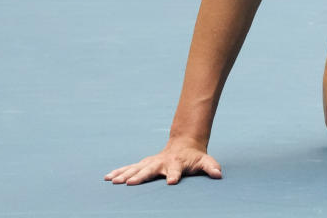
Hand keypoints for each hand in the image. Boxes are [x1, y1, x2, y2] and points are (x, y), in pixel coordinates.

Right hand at [104, 139, 222, 185]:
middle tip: (131, 183)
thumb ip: (211, 167)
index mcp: (177, 163)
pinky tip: (108, 178)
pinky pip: (130, 168)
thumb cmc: (195, 157)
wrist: (184, 143)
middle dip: (140, 176)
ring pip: (136, 168)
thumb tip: (219, 174)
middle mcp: (161, 162)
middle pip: (150, 170)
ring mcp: (151, 162)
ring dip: (125, 175)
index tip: (171, 182)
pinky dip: (119, 172)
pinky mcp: (144, 163)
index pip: (176, 170)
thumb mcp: (205, 161)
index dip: (175, 175)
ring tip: (113, 181)